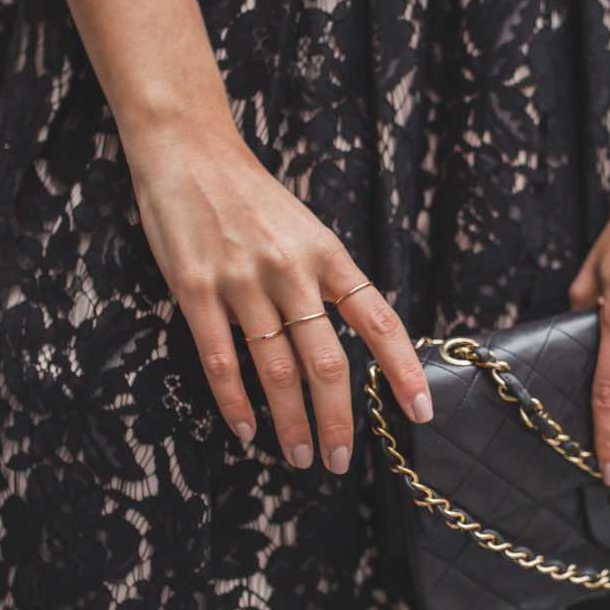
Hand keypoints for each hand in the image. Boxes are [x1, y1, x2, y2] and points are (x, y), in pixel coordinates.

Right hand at [130, 128, 432, 471]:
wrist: (189, 149)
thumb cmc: (252, 197)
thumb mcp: (306, 231)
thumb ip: (328, 283)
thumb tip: (353, 342)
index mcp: (328, 255)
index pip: (378, 320)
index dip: (402, 369)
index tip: (420, 410)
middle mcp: (291, 270)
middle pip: (327, 363)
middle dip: (337, 420)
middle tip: (341, 460)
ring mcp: (243, 281)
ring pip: (277, 371)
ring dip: (291, 423)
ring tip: (300, 457)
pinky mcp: (196, 289)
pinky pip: (221, 360)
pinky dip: (235, 403)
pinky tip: (246, 430)